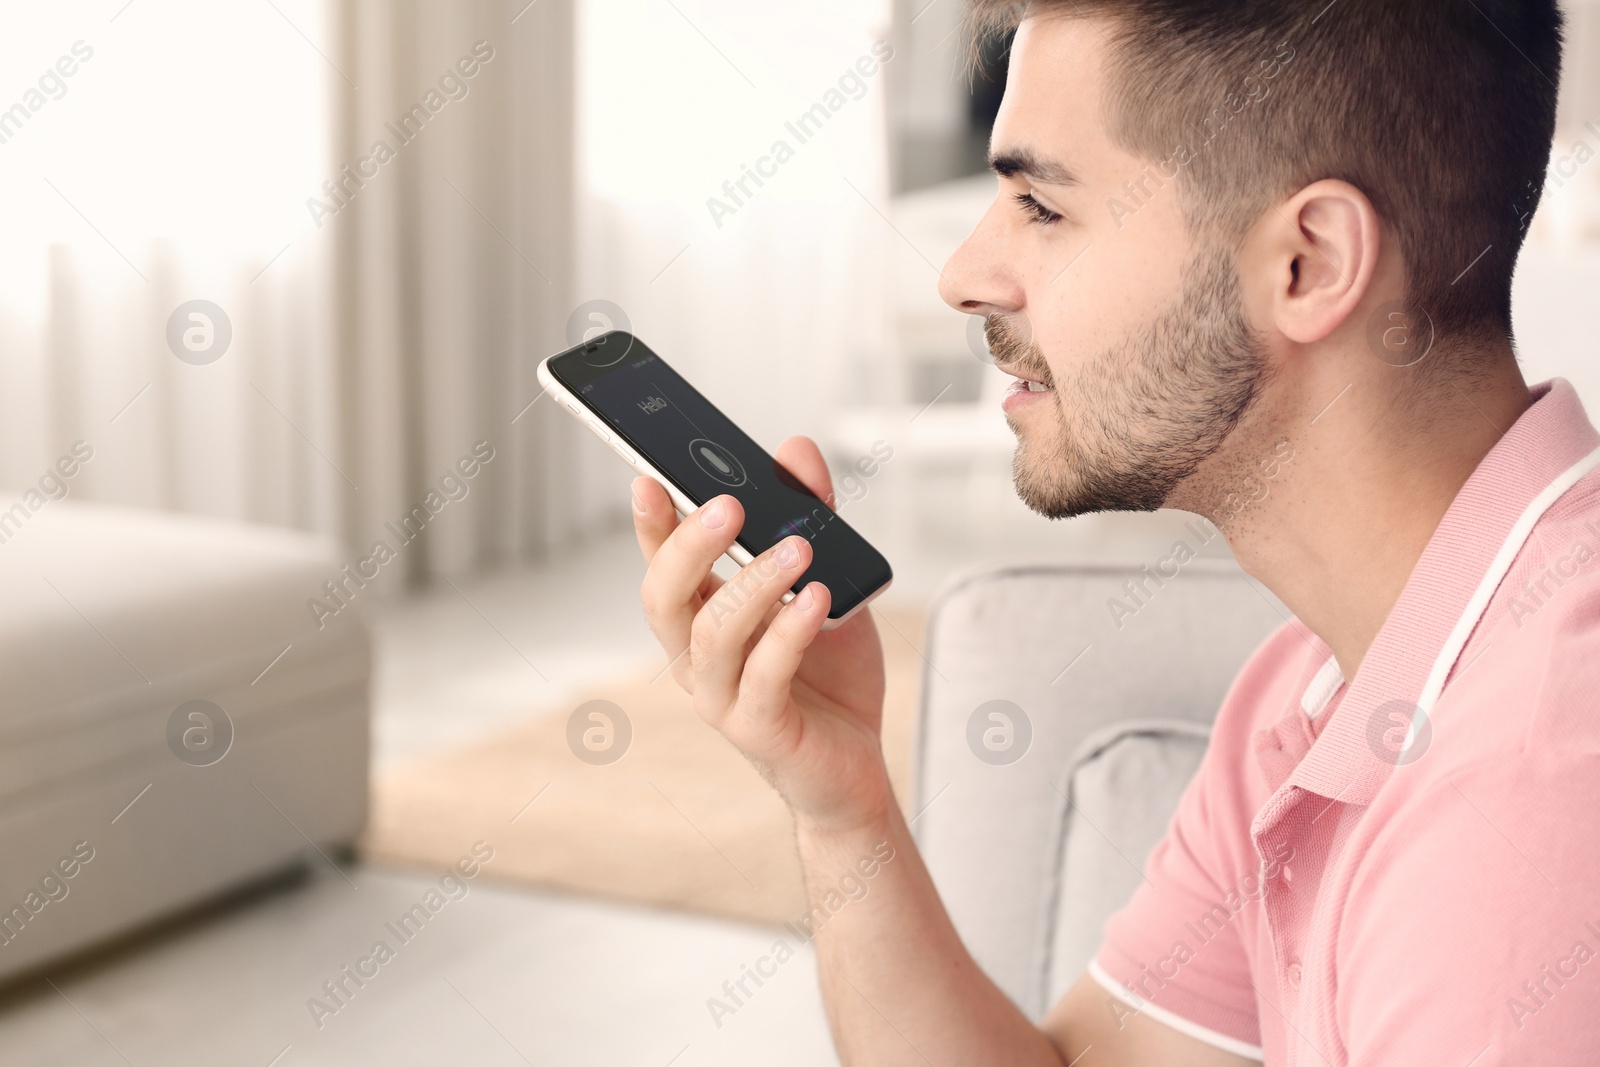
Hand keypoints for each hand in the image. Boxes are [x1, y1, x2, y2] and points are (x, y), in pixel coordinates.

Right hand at [633, 435, 890, 832]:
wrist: (855, 762)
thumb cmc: (831, 674)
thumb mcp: (828, 580)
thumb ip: (811, 517)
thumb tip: (794, 450)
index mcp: (701, 618)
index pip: (663, 564)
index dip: (652, 524)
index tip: (650, 477)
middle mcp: (697, 658)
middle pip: (664, 597)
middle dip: (689, 546)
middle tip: (728, 505)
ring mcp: (721, 698)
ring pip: (711, 635)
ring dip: (752, 584)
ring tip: (800, 549)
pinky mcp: (759, 730)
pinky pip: (762, 678)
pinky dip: (789, 634)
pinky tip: (819, 601)